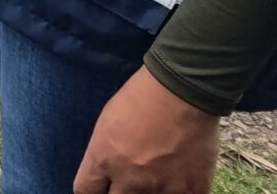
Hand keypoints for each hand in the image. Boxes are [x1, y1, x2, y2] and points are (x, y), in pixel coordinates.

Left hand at [75, 69, 219, 192]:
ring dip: (150, 192)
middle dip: (119, 192)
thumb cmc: (141, 98)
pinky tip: (179, 177)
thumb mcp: (107, 123)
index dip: (93, 190)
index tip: (100, 187)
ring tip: (156, 174)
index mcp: (103, 158)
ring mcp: (162, 188)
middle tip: (129, 180)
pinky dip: (177, 191)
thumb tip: (105, 174)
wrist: (183, 92)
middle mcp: (130, 179)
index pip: (84, 191)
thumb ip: (104, 154)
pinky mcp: (191, 191)